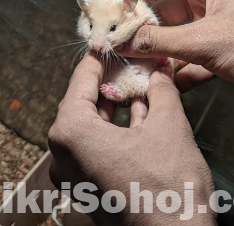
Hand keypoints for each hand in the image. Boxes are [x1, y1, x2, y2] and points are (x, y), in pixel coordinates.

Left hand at [48, 54, 215, 225]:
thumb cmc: (168, 188)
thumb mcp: (169, 126)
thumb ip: (161, 90)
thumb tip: (162, 69)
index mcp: (71, 133)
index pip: (81, 80)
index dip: (99, 59)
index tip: (110, 44)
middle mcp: (64, 154)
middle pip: (85, 102)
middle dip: (111, 81)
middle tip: (130, 62)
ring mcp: (76, 174)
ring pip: (94, 125)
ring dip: (117, 104)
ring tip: (138, 83)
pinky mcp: (90, 186)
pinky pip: (99, 145)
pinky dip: (118, 127)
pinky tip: (140, 111)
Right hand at [111, 0, 233, 90]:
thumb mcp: (205, 41)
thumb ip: (159, 42)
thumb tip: (121, 42)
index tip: (100, 10)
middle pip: (161, 12)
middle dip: (137, 31)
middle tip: (110, 43)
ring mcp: (212, 20)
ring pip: (173, 35)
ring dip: (155, 52)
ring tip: (127, 64)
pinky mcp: (218, 42)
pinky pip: (188, 52)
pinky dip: (176, 66)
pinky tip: (159, 80)